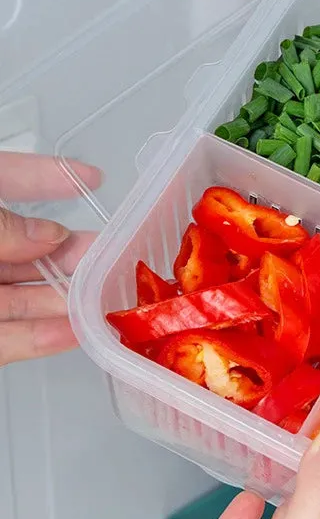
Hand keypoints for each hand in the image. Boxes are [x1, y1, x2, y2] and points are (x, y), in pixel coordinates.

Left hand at [0, 152, 100, 364]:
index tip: (90, 178)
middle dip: (68, 249)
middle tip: (110, 251)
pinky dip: (40, 339)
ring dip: (64, 297)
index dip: (44, 176)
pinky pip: (3, 341)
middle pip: (19, 247)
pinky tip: (75, 333)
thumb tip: (45, 235)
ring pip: (18, 297)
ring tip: (107, 295)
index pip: (0, 180)